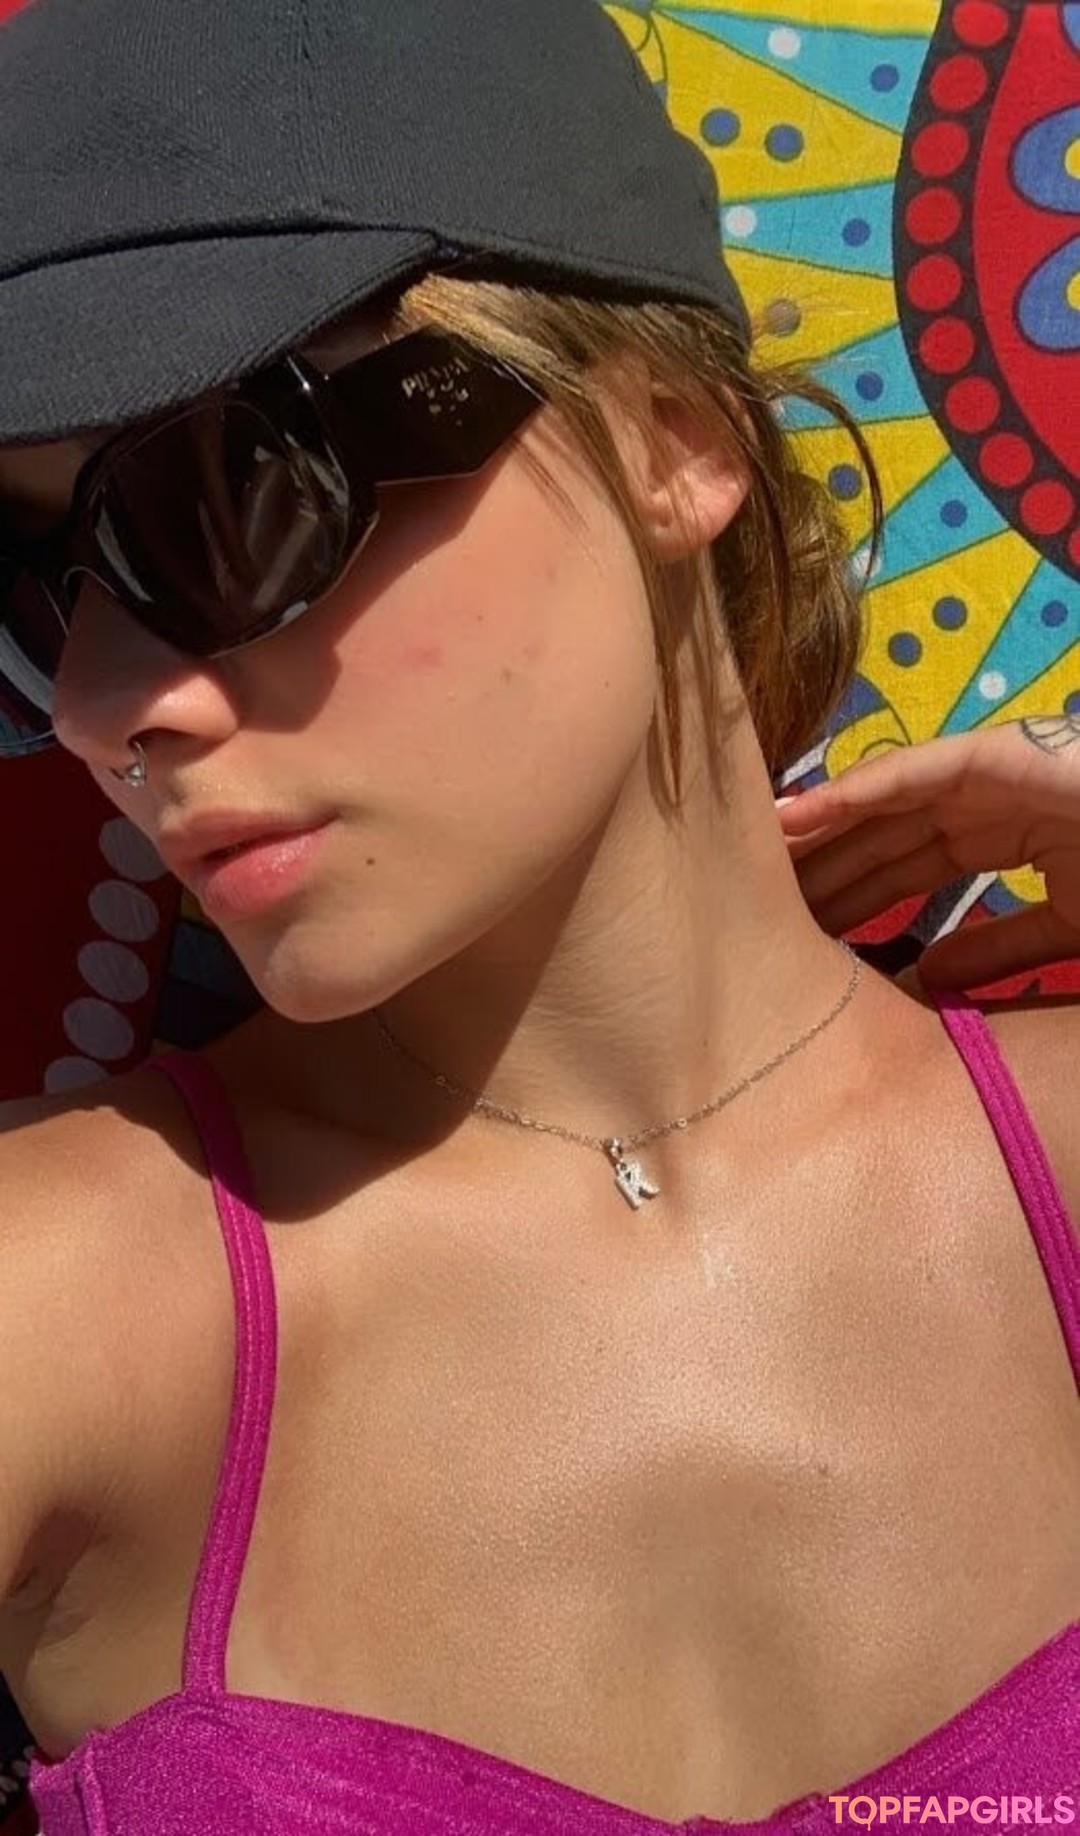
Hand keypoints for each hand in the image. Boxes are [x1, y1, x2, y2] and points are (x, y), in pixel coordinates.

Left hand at [776, 717, 1079, 990]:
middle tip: (749, 895)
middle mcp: (978, 803)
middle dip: (816, 863)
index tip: (791, 932)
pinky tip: (800, 812)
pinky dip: (856, 789)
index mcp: (991, 840)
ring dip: (816, 823)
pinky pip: (914, 771)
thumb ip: (996, 948)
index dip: (846, 897)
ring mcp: (985, 775)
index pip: (899, 870)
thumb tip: (927, 975)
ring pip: (879, 801)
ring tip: (750, 848)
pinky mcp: (997, 752)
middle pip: (874, 835)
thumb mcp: (1061, 927)